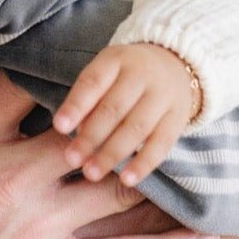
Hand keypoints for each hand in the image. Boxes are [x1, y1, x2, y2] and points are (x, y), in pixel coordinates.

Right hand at [0, 73, 219, 238]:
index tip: (70, 58)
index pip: (23, 82)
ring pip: (113, 186)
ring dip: (149, 172)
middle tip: (139, 103)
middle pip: (85, 129)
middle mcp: (11, 173)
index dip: (50, 66)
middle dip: (111, 117)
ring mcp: (36, 224)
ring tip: (182, 156)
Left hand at [53, 42, 196, 186]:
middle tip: (71, 159)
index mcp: (116, 59)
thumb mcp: (105, 73)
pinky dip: (144, 164)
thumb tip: (74, 132)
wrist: (175, 64)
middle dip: (91, 136)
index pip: (94, 81)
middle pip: (114, 108)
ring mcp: (164, 96)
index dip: (76, 105)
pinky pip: (162, 144)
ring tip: (91, 173)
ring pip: (137, 128)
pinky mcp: (179, 118)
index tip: (59, 127)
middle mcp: (142, 74)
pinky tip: (127, 180)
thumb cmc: (124, 75)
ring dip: (112, 153)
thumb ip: (88, 99)